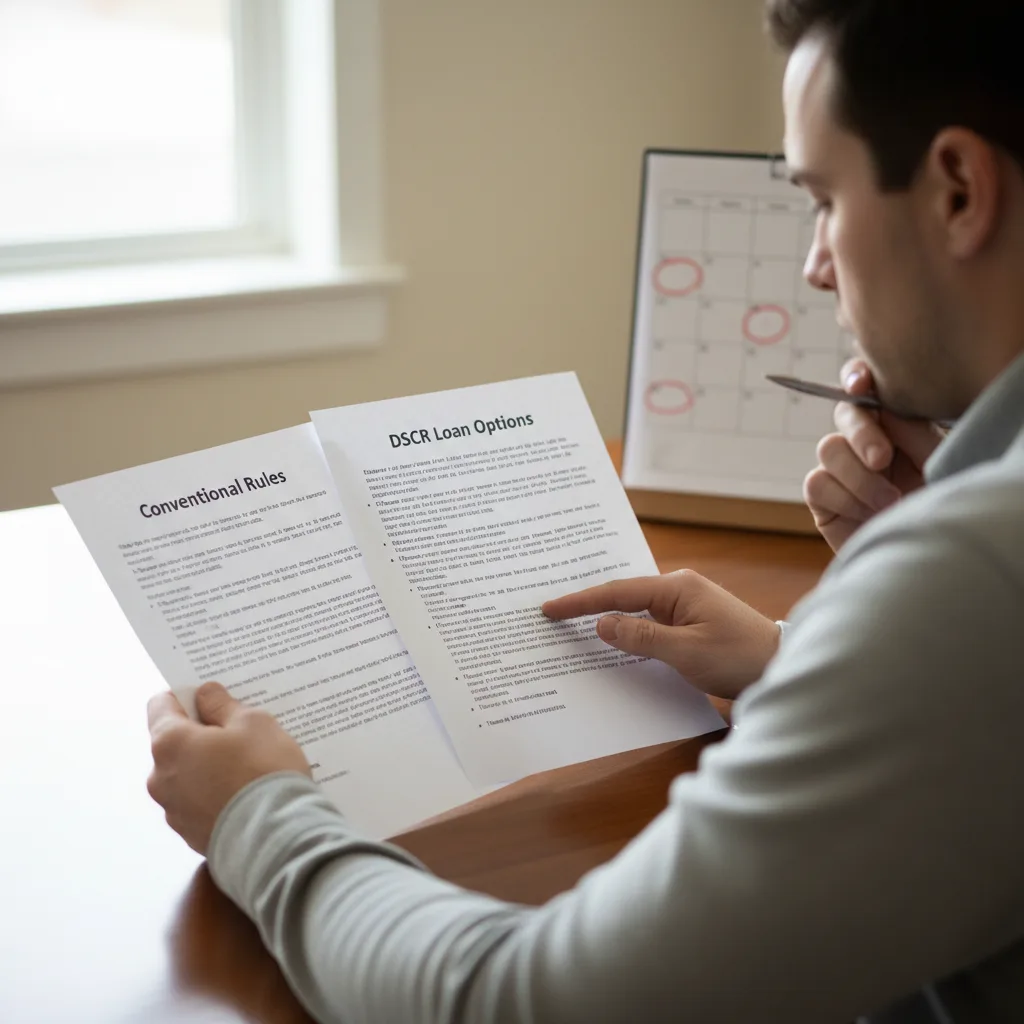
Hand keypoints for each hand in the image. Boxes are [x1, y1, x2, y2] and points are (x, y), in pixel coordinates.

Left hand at [147, 682, 310, 854]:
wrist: (277, 838)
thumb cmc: (263, 769)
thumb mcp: (253, 722)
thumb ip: (222, 705)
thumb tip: (204, 695)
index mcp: (169, 743)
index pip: (160, 705)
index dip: (186, 696)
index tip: (212, 698)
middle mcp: (160, 777)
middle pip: (173, 743)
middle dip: (200, 734)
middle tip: (238, 733)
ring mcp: (173, 811)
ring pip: (186, 775)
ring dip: (207, 767)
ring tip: (247, 768)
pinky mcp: (189, 836)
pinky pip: (198, 803)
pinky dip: (214, 795)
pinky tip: (245, 795)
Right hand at [542, 570, 780, 700]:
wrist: (782, 665)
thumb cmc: (739, 658)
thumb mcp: (686, 652)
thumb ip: (642, 637)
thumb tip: (602, 625)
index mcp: (677, 587)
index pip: (618, 592)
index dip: (581, 601)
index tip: (550, 607)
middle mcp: (679, 588)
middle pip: (623, 593)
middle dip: (588, 601)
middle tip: (553, 608)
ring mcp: (686, 603)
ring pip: (635, 608)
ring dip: (607, 615)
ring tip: (572, 620)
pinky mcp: (691, 620)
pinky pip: (650, 620)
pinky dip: (628, 627)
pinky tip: (613, 635)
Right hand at [804, 358, 944, 551]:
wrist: (920, 552)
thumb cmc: (935, 505)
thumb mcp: (938, 464)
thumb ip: (919, 434)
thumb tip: (893, 417)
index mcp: (895, 421)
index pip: (868, 385)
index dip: (857, 376)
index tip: (861, 386)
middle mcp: (863, 438)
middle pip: (845, 413)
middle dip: (862, 434)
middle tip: (882, 459)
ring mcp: (839, 465)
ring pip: (829, 447)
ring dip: (860, 477)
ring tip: (891, 502)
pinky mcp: (822, 495)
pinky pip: (818, 482)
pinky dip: (845, 498)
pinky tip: (867, 515)